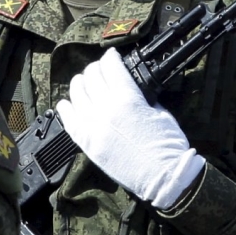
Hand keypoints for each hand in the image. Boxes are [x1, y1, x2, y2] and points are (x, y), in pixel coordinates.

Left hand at [57, 48, 204, 209]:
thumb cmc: (168, 146)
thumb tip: (128, 87)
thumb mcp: (159, 112)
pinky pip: (68, 118)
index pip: (110, 66)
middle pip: (91, 76)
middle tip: (101, 72)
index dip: (111, 57)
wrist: (163, 177)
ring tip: (87, 85)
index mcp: (128, 99)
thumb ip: (140, 97)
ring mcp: (93, 127)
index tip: (112, 57)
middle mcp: (107, 109)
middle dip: (96, 69)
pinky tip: (70, 103)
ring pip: (76, 92)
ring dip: (81, 84)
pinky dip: (67, 107)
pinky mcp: (87, 143)